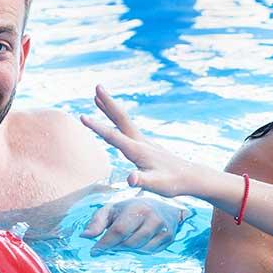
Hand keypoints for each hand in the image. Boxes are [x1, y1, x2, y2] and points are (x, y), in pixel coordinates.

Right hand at [81, 85, 202, 198]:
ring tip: (97, 96)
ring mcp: (143, 141)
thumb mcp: (156, 185)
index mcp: (137, 150)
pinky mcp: (146, 144)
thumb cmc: (172, 183)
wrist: (190, 177)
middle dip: (108, 103)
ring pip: (123, 121)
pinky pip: (127, 127)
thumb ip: (142, 181)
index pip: (113, 137)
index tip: (82, 117)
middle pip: (121, 118)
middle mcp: (140, 141)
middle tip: (97, 87)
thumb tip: (130, 180)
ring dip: (110, 108)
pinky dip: (117, 118)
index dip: (97, 127)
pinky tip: (114, 119)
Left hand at [81, 195, 187, 252]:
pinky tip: (137, 242)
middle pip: (129, 243)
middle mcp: (151, 217)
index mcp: (136, 208)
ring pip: (140, 249)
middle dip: (116, 248)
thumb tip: (84, 237)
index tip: (94, 251)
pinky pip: (150, 251)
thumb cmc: (131, 208)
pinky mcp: (169, 236)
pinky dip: (141, 250)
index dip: (105, 244)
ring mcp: (162, 228)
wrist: (162, 203)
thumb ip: (97, 221)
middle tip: (109, 247)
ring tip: (122, 242)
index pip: (118, 231)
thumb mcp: (112, 209)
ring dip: (128, 250)